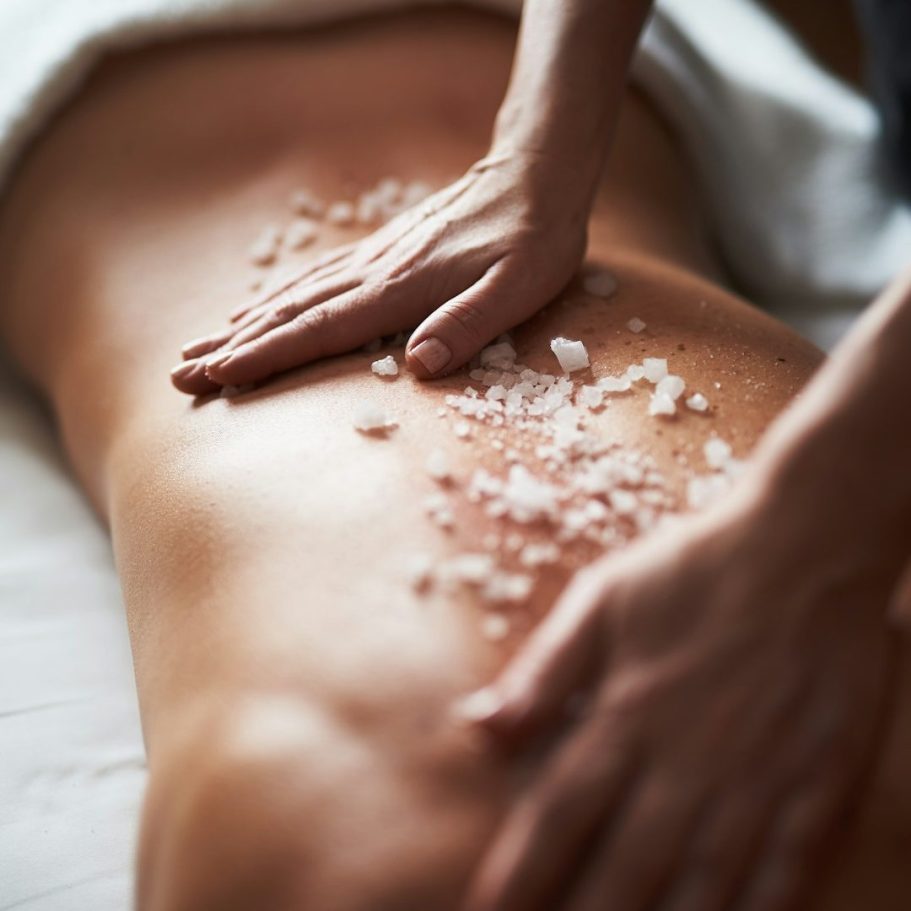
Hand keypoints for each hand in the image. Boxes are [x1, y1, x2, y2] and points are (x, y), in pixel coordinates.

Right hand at [171, 151, 587, 394]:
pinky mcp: (379, 253)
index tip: (219, 376)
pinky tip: (255, 309)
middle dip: (235, 347)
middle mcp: (373, 273)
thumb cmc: (532, 241)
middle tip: (182, 374)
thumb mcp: (518, 289)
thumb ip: (467, 325)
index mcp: (400, 289)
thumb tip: (418, 366)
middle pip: (290, 314)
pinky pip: (315, 278)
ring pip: (294, 295)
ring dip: (243, 324)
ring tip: (199, 346)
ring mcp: (371, 259)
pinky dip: (276, 298)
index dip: (268, 355)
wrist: (532, 180)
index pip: (320, 328)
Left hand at [461, 485, 897, 910]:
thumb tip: (478, 728)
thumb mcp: (601, 599)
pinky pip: (783, 874)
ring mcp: (754, 781)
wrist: (803, 550)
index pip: (555, 818)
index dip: (516, 878)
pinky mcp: (815, 785)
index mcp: (625, 717)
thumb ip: (542, 671)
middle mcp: (685, 764)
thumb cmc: (691, 571)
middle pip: (623, 872)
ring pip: (700, 888)